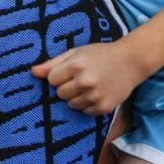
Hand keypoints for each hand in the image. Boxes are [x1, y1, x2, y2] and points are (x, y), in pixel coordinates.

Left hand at [32, 40, 148, 115]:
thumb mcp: (77, 52)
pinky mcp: (103, 107)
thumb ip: (53, 63)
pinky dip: (88, 104)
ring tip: (89, 86)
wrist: (131, 61)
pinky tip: (97, 93)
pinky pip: (84, 112)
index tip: (69, 71)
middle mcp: (85, 81)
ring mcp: (95, 96)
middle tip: (80, 78)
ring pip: (71, 105)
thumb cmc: (101, 54)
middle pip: (60, 94)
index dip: (59, 75)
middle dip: (66, 87)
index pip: (51, 80)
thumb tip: (32, 72)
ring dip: (76, 97)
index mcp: (77, 65)